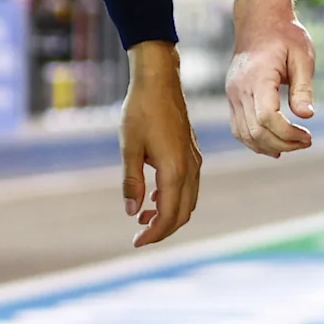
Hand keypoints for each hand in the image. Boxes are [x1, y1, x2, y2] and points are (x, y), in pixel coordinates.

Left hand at [121, 41, 201, 246]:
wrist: (159, 81)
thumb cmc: (140, 111)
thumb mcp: (129, 147)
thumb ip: (131, 182)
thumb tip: (132, 212)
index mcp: (174, 170)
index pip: (168, 215)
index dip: (153, 234)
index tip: (136, 242)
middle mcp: (190, 169)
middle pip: (183, 213)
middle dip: (163, 229)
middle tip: (139, 236)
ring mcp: (195, 161)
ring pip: (189, 202)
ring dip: (169, 215)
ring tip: (143, 218)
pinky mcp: (192, 154)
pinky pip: (189, 187)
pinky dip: (174, 200)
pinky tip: (154, 198)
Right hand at [225, 13, 317, 155]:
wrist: (259, 20)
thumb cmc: (285, 35)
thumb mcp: (303, 57)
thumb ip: (303, 88)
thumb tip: (307, 116)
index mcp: (258, 76)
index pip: (267, 117)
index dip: (288, 133)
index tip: (308, 136)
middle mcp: (239, 88)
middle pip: (255, 131)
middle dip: (283, 143)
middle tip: (306, 142)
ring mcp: (232, 94)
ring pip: (244, 134)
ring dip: (269, 146)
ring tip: (294, 145)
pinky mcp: (232, 97)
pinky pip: (238, 128)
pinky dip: (255, 141)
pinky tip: (274, 146)